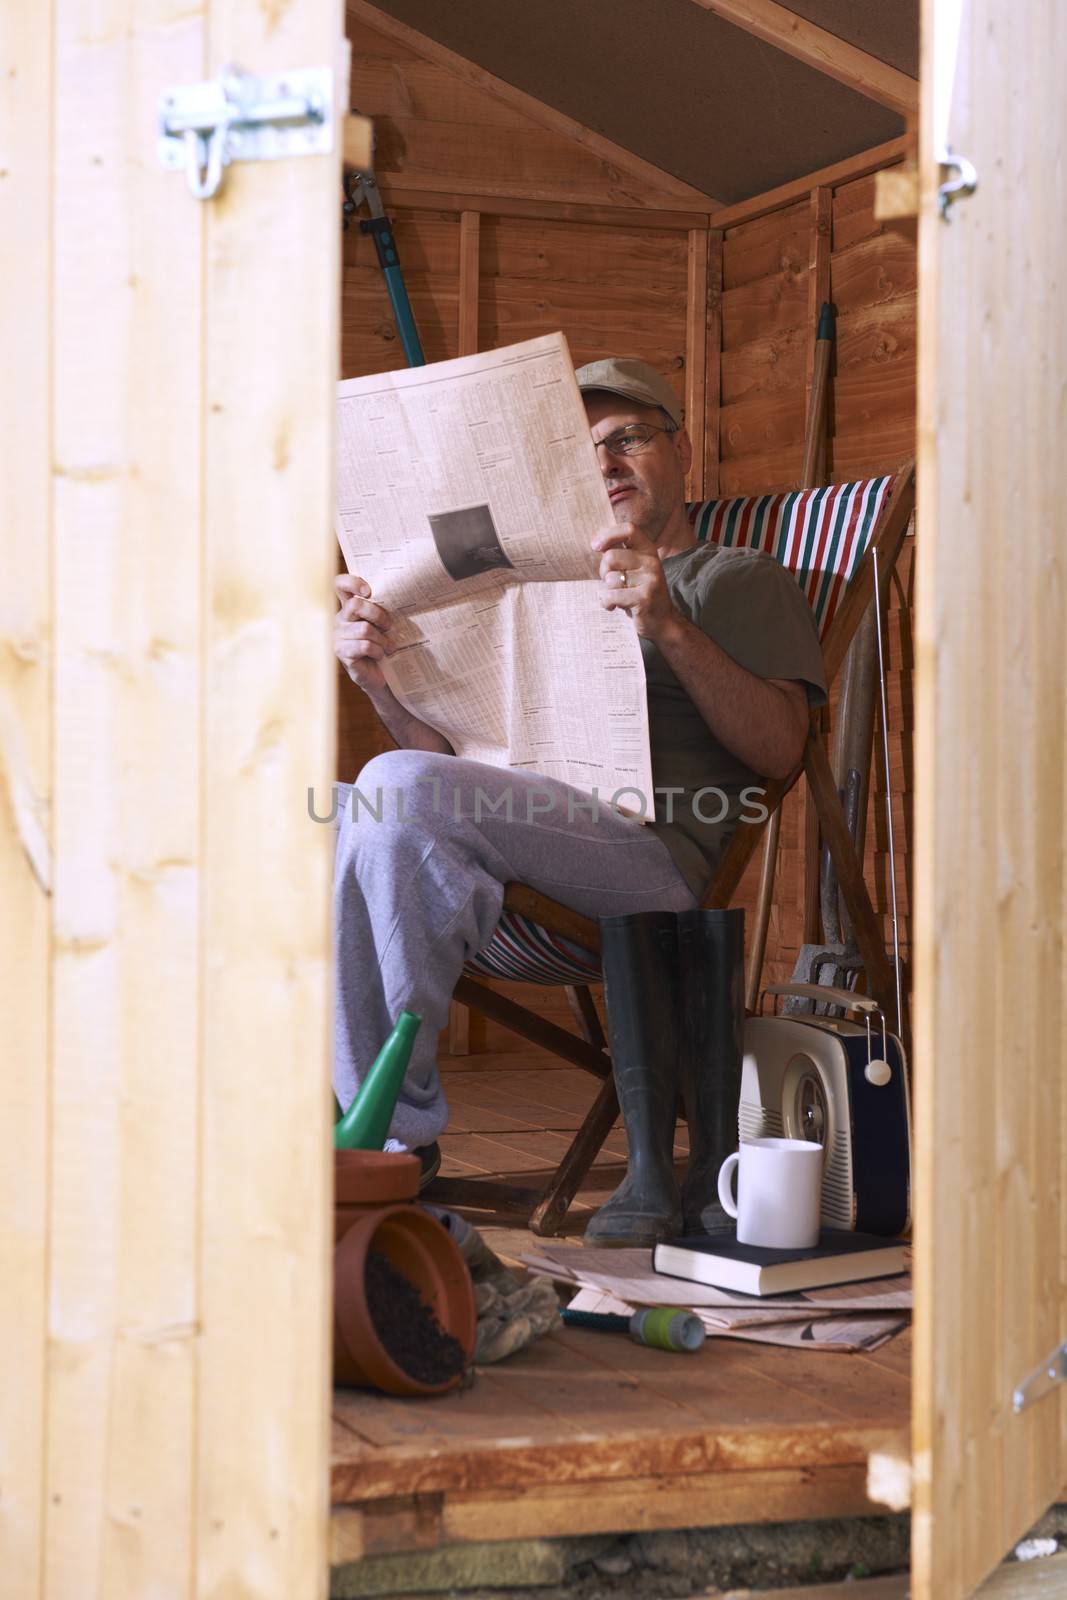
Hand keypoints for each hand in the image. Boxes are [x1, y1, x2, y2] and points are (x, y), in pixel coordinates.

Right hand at [334, 573, 393, 694]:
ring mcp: (338, 636)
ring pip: (364, 629)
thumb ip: (382, 611)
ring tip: (388, 647)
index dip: (352, 582)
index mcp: (349, 609)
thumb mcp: (383, 626)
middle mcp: (339, 620)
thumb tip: (396, 598)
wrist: (380, 675)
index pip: (340, 585)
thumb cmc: (382, 647)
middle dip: (377, 614)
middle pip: (355, 605)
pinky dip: (378, 651)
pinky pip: (364, 646)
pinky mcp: (341, 652)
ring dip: (381, 639)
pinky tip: (380, 655)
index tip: (369, 591)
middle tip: (389, 626)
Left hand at [592, 523, 675, 640]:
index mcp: (648, 551)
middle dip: (604, 571)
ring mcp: (650, 580)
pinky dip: (607, 603)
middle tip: (612, 583)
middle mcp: (651, 562)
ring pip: (610, 578)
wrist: (663, 622)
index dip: (609, 535)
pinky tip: (614, 607)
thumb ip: (620, 556)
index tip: (596, 546)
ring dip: (608, 590)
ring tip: (619, 596)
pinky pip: (611, 596)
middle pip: (611, 557)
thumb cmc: (641, 594)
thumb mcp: (634, 570)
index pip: (629, 530)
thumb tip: (597, 543)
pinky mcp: (644, 598)